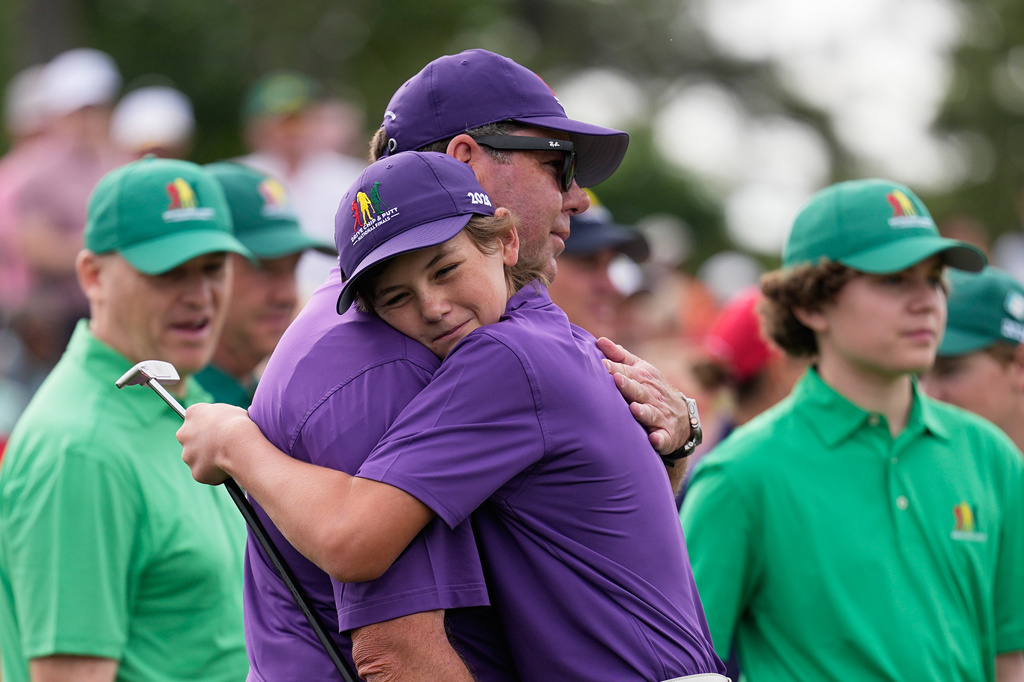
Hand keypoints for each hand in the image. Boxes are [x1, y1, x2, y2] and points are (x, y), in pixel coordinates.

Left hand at [177, 403, 253, 484]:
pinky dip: (216, 473)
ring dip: (209, 459)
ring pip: (198, 458)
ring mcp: (188, 454)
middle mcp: (184, 433)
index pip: (196, 418)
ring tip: (230, 457)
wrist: (239, 444)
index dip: (209, 426)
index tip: (218, 430)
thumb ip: (219, 418)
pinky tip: (229, 468)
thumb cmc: (239, 424)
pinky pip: (205, 473)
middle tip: (223, 446)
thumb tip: (224, 426)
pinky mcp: (196, 472)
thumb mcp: (230, 411)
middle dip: (204, 444)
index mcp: (193, 413)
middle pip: (192, 440)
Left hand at [597, 337, 691, 453]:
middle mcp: (653, 396)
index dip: (615, 369)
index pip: (628, 372)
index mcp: (645, 378)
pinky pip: (663, 438)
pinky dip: (659, 439)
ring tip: (633, 408)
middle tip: (616, 380)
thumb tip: (599, 341)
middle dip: (628, 385)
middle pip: (639, 390)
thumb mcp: (641, 370)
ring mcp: (661, 416)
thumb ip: (620, 357)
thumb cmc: (652, 390)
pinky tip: (653, 439)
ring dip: (643, 411)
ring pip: (651, 413)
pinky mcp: (666, 435)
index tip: (600, 364)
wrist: (683, 417)